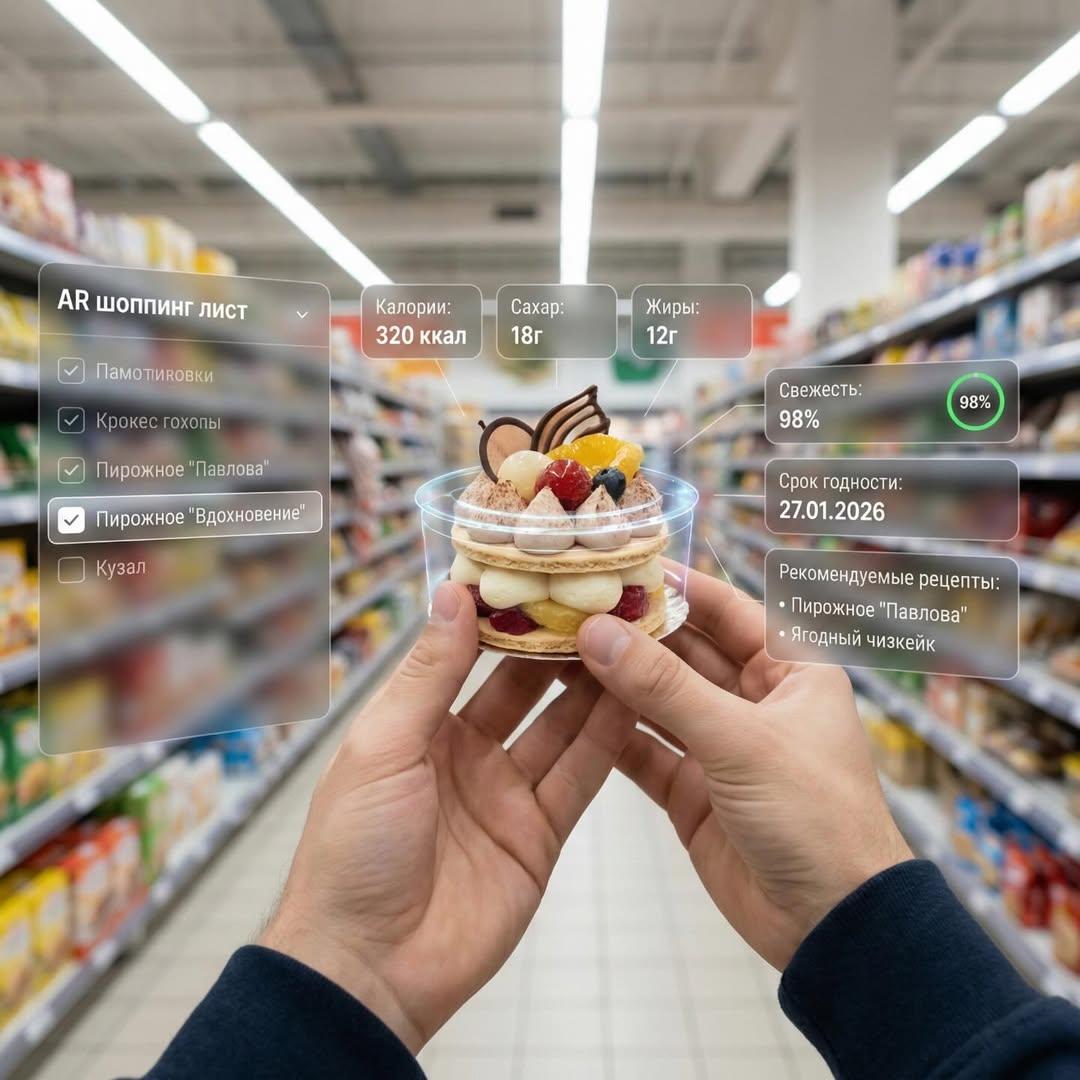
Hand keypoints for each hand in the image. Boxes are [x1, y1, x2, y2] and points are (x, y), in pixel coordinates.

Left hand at [261, 582, 635, 1051]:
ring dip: (592, 684)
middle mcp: (466, 753)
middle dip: (558, 644)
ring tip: (631, 632)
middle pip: (523, 687)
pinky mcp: (540, 836)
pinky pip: (579, 778)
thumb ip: (428, 674)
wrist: (368, 968)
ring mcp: (506, 794)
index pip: (468, 657)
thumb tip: (453, 593)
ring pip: (560, 726)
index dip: (502, 616)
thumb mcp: (384, 747)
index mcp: (418, 727)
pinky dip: (607, 739)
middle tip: (601, 596)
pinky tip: (636, 696)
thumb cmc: (353, 850)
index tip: (539, 570)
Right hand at [576, 564, 910, 969]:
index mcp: (790, 669)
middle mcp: (755, 699)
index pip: (726, 608)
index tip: (616, 563)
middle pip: (684, 651)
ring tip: (557, 648)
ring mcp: (722, 746)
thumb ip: (664, 687)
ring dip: (614, 679)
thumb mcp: (741, 740)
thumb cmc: (813, 814)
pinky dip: (612, 731)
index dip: (675, 583)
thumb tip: (597, 632)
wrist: (834, 926)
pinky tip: (570, 707)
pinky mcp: (695, 791)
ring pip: (659, 700)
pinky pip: (647, 749)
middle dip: (632, 631)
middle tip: (570, 606)